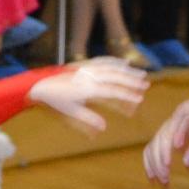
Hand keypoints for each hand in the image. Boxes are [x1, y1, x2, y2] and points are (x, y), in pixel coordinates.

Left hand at [29, 57, 148, 132]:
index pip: (113, 92)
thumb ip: (89, 119)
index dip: (128, 95)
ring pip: (112, 67)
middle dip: (133, 81)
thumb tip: (104, 127)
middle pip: (116, 77)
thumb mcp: (72, 112)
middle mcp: (90, 76)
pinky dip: (115, 62)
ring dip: (128, 70)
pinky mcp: (84, 64)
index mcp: (88, 89)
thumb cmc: (56, 100)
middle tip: (146, 85)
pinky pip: (103, 61)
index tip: (140, 99)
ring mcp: (87, 69)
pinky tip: (124, 63)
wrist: (41, 84)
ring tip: (141, 73)